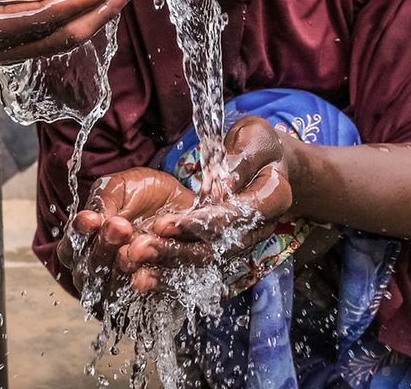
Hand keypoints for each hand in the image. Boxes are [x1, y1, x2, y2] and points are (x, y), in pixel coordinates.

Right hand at [57, 168, 196, 296]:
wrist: (178, 198)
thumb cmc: (140, 190)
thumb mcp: (117, 186)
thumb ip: (102, 201)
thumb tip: (90, 220)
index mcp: (86, 241)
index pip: (70, 248)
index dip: (78, 236)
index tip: (91, 219)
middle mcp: (101, 265)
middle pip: (90, 269)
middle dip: (103, 247)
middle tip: (120, 226)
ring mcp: (125, 279)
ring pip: (114, 286)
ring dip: (124, 264)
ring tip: (137, 245)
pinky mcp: (153, 287)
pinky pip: (146, 291)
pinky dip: (146, 281)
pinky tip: (146, 273)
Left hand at [124, 117, 292, 291]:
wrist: (268, 161)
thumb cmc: (258, 143)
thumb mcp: (253, 138)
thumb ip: (238, 161)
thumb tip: (221, 187)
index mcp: (273, 198)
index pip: (235, 218)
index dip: (201, 223)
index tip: (167, 223)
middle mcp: (259, 227)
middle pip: (218, 247)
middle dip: (178, 249)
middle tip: (142, 246)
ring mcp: (241, 240)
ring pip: (205, 259)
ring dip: (170, 262)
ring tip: (137, 257)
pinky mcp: (224, 244)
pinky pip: (198, 260)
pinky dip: (171, 267)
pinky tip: (143, 271)